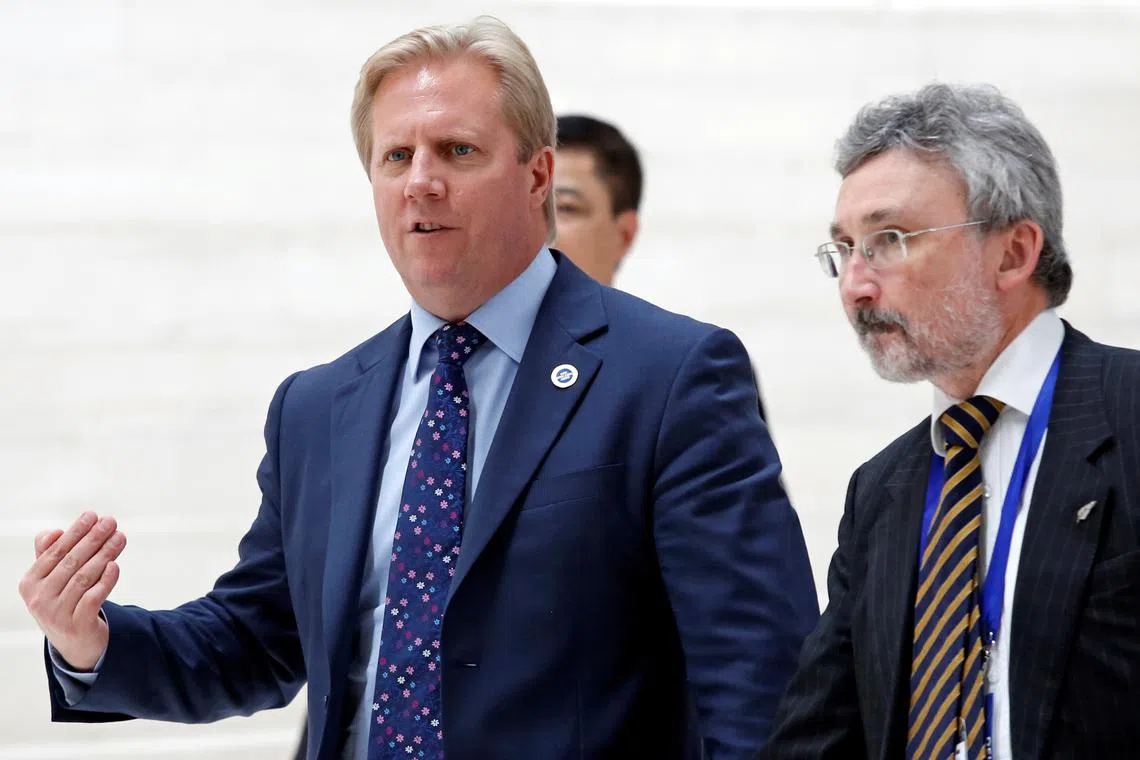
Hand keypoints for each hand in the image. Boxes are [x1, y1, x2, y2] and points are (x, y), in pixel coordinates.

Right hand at [17, 512, 126, 670]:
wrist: (75, 643)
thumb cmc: (65, 600)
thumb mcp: (52, 579)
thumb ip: (51, 554)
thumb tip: (55, 531)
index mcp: (30, 582)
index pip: (55, 551)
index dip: (75, 532)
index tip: (93, 515)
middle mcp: (39, 599)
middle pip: (71, 562)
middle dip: (93, 539)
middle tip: (111, 522)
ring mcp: (57, 614)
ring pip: (84, 578)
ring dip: (105, 554)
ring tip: (120, 538)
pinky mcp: (76, 626)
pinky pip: (93, 598)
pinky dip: (105, 580)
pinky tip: (115, 566)